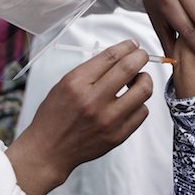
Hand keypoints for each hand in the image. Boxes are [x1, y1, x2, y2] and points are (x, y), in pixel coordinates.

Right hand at [5, 39, 151, 194]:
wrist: (50, 150)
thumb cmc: (55, 116)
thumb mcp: (65, 84)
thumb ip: (91, 69)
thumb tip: (120, 54)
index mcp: (76, 84)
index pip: (110, 56)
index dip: (126, 46)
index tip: (133, 44)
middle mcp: (93, 101)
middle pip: (129, 68)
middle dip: (140, 56)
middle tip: (141, 56)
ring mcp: (108, 120)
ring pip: (143, 90)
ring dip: (144, 79)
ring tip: (137, 79)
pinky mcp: (118, 135)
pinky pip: (143, 111)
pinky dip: (140, 102)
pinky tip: (131, 101)